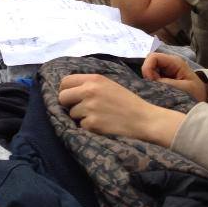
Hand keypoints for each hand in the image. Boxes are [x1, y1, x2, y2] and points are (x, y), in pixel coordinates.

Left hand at [58, 73, 184, 146]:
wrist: (144, 119)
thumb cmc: (127, 102)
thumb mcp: (109, 85)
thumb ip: (90, 84)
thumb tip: (69, 90)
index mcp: (94, 79)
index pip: (65, 81)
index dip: (66, 90)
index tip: (71, 97)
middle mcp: (89, 91)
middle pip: (62, 97)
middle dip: (68, 104)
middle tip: (80, 109)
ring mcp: (90, 107)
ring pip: (72, 114)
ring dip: (81, 117)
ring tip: (98, 117)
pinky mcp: (92, 124)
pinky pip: (81, 126)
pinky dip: (89, 127)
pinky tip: (102, 125)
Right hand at [142, 52, 207, 102]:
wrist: (203, 97)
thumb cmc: (196, 92)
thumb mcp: (183, 88)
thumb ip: (166, 83)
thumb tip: (149, 82)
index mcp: (174, 62)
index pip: (153, 57)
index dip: (148, 67)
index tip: (150, 82)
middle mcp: (168, 63)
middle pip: (149, 62)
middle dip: (148, 74)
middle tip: (153, 88)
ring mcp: (165, 69)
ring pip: (149, 69)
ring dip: (149, 80)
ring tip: (157, 90)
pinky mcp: (163, 76)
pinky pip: (152, 76)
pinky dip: (151, 83)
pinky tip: (157, 90)